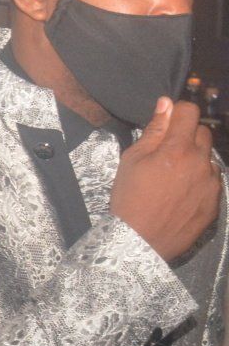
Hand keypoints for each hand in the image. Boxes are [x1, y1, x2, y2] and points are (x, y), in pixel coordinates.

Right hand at [113, 97, 221, 260]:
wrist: (139, 241)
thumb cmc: (129, 198)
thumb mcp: (131, 160)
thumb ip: (154, 131)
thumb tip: (166, 104)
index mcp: (178, 148)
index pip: (189, 111)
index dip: (177, 112)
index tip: (167, 122)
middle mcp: (201, 161)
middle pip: (203, 132)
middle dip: (187, 135)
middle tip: (166, 153)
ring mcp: (211, 182)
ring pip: (208, 157)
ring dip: (194, 159)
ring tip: (173, 177)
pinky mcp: (215, 200)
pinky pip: (211, 180)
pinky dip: (199, 180)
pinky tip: (181, 193)